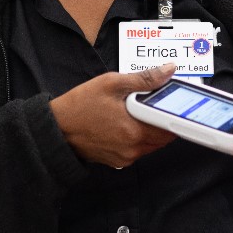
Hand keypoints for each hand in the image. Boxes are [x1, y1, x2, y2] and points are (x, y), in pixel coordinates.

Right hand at [51, 65, 178, 167]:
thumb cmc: (79, 106)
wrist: (56, 129)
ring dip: (152, 130)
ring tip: (136, 113)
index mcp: (134, 130)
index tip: (175, 104)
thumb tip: (168, 71)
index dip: (175, 114)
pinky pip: (138, 150)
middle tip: (152, 105)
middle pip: (164, 137)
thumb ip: (144, 78)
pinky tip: (126, 125)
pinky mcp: (119, 161)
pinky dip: (139, 138)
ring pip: (152, 145)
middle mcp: (132, 148)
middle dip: (163, 121)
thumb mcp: (112, 83)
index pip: (171, 127)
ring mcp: (126, 157)